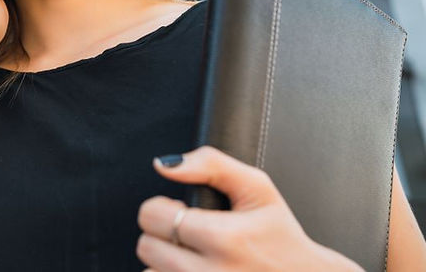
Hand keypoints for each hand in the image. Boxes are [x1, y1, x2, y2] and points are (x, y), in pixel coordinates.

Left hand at [136, 146, 362, 271]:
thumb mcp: (258, 188)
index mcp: (224, 238)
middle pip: (145, 247)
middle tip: (192, 236)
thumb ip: (210, 164)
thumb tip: (162, 165)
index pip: (151, 215)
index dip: (163, 207)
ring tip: (195, 258)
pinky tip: (196, 271)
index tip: (185, 211)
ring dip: (164, 264)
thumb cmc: (280, 234)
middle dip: (163, 235)